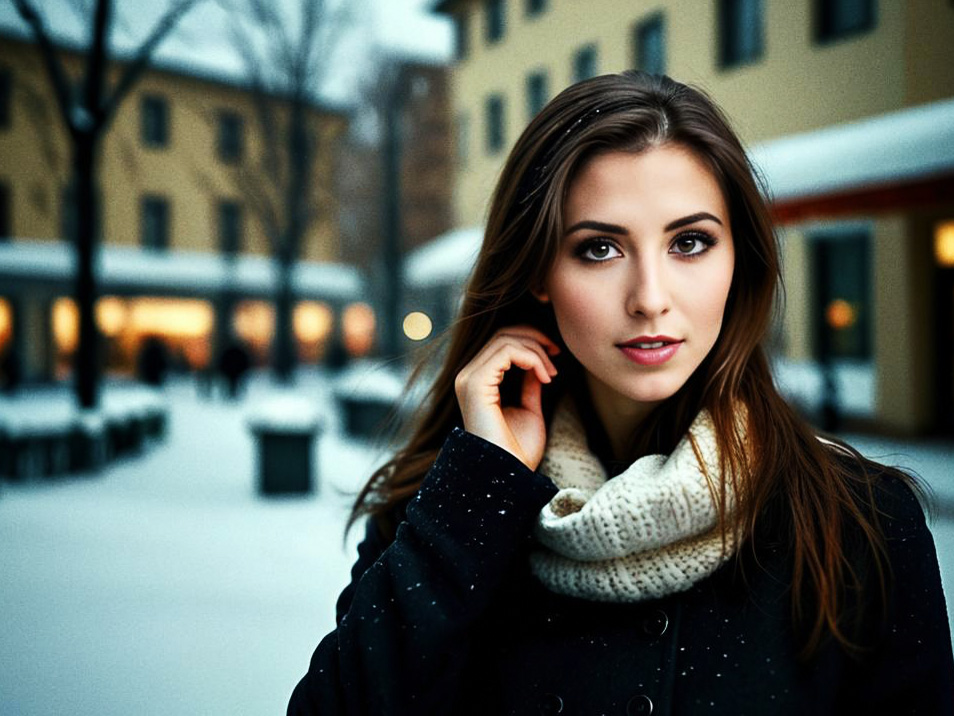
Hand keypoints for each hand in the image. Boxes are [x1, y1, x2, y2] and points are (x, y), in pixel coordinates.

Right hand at [454, 325, 559, 469]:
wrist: (510, 477)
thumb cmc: (518, 451)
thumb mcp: (529, 409)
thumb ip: (529, 383)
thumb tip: (538, 362)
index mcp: (478, 382)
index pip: (502, 342)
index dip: (531, 342)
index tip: (555, 357)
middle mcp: (468, 377)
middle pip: (503, 334)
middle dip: (535, 339)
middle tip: (557, 355)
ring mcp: (468, 380)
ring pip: (505, 339)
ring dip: (536, 350)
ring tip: (552, 373)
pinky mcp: (475, 384)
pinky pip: (506, 351)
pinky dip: (532, 358)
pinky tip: (545, 377)